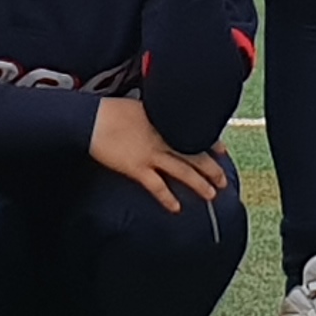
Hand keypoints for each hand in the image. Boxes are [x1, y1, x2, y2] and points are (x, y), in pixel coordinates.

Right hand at [87, 94, 232, 211]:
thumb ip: (158, 116)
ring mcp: (151, 154)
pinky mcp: (137, 168)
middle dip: (211, 169)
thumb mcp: (143, 106)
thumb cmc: (113, 111)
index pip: (195, 133)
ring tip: (211, 194)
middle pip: (194, 155)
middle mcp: (163, 139)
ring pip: (182, 171)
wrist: (91, 119)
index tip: (222, 151)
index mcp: (166, 122)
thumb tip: (166, 119)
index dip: (211, 143)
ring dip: (198, 184)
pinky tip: (176, 208)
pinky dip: (167, 198)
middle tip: (223, 181)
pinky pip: (157, 186)